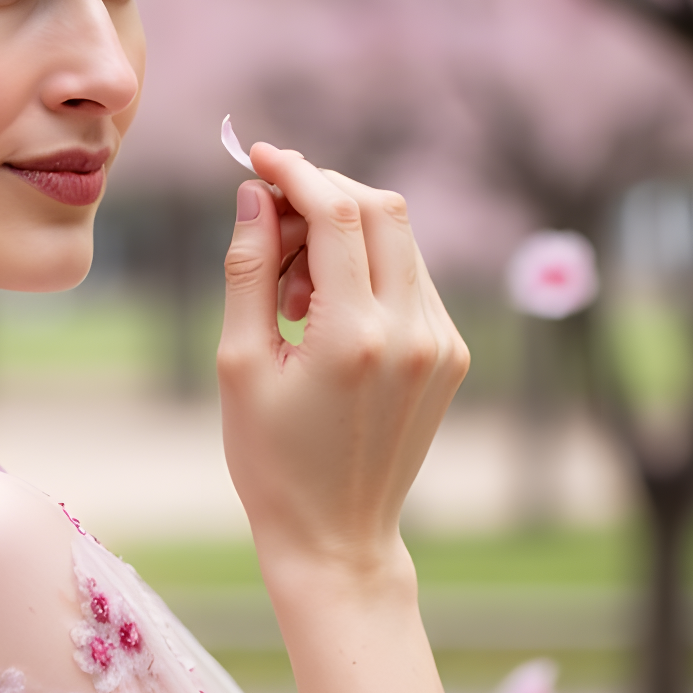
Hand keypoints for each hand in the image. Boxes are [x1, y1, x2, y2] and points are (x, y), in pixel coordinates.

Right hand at [216, 143, 469, 591]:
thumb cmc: (272, 459)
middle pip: (380, 209)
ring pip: (400, 238)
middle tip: (269, 215)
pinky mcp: (452, 354)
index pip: (337, 213)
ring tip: (289, 287)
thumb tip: (255, 195)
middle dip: (321, 191)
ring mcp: (442, 342)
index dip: (296, 171)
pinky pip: (411, 277)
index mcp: (355, 337)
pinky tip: (323, 312)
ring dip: (342, 231)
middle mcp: (413, 332)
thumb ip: (248, 269)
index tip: (257, 157)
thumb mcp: (239, 363)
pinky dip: (366, 267)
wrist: (336, 536)